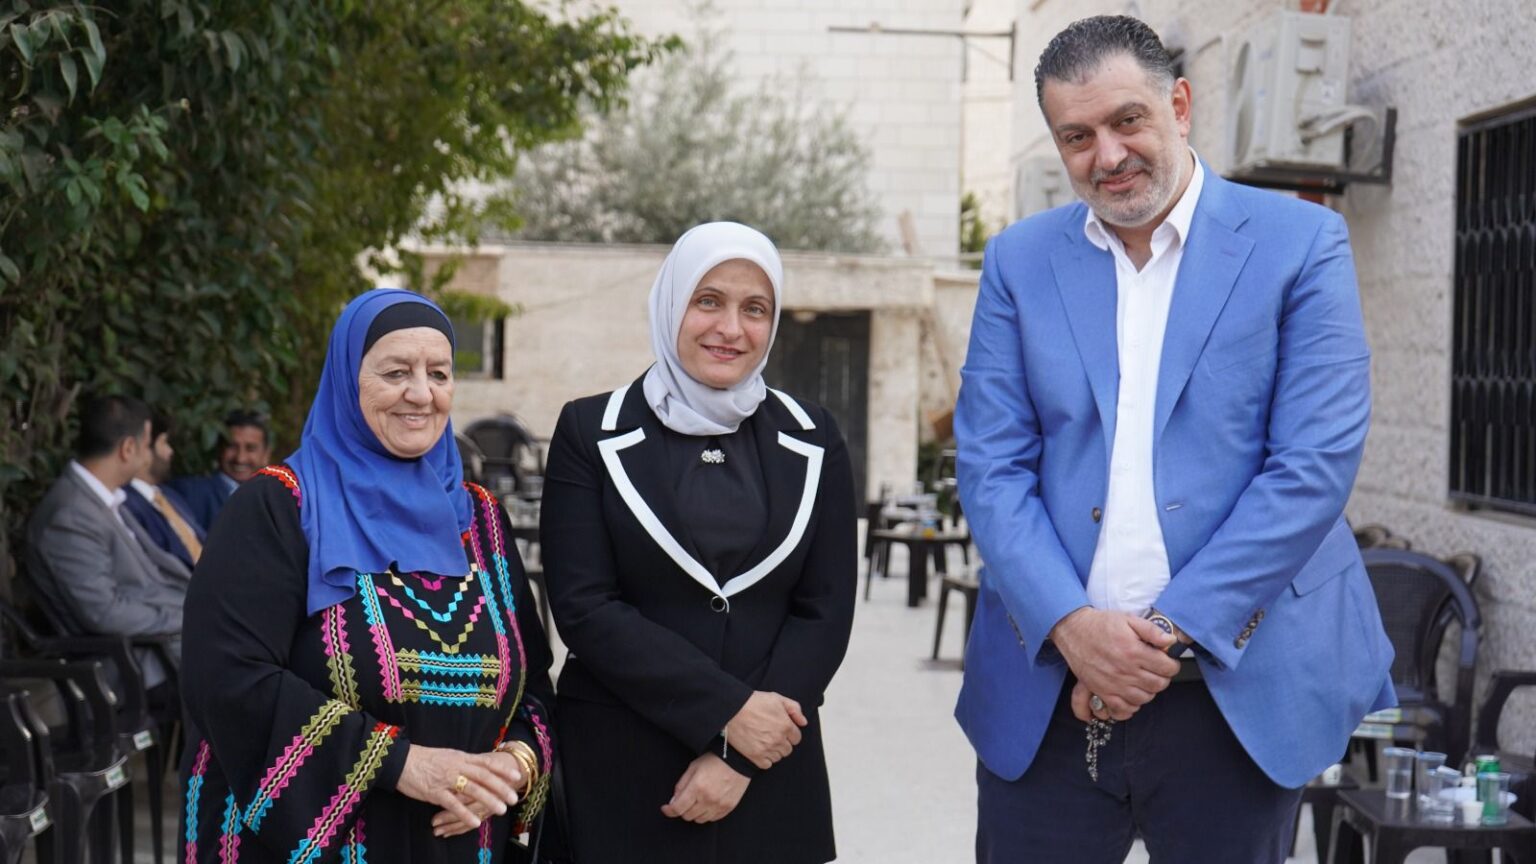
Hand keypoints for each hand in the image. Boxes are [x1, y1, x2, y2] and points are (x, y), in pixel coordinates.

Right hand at [428, 750, 528, 837]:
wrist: (401, 761)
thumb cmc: (426, 759)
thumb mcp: (449, 755)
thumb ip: (466, 761)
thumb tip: (483, 764)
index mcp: (461, 758)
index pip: (486, 763)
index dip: (502, 769)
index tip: (516, 776)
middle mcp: (457, 767)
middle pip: (483, 777)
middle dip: (500, 787)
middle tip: (513, 798)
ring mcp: (446, 780)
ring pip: (472, 790)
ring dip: (488, 800)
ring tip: (501, 810)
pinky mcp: (435, 792)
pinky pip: (453, 804)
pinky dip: (465, 813)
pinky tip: (475, 821)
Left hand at [660, 753, 749, 822]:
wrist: (738, 759)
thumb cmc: (715, 760)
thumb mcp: (693, 767)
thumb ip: (681, 785)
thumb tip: (674, 800)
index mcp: (697, 787)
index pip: (678, 808)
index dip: (669, 810)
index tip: (666, 809)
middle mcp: (708, 799)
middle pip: (687, 816)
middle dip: (682, 809)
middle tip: (684, 800)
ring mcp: (719, 805)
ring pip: (699, 819)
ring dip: (695, 813)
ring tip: (697, 801)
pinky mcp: (728, 807)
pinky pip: (712, 818)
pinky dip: (707, 814)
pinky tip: (707, 803)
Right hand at [724, 691, 806, 769]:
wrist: (731, 710)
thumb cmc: (753, 702)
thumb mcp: (776, 698)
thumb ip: (794, 708)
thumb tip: (803, 722)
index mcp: (786, 726)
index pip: (796, 738)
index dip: (789, 733)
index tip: (781, 730)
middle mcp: (778, 739)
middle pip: (788, 749)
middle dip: (783, 743)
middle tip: (771, 735)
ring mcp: (767, 749)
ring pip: (778, 757)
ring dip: (774, 751)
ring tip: (764, 741)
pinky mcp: (755, 757)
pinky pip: (767, 764)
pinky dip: (765, 759)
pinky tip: (759, 749)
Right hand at [1050, 607, 1178, 720]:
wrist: (1073, 631)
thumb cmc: (1100, 625)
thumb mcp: (1128, 619)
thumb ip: (1152, 630)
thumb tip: (1171, 640)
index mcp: (1133, 651)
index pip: (1166, 668)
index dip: (1172, 665)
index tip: (1169, 662)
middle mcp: (1125, 670)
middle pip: (1158, 685)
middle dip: (1163, 678)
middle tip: (1158, 671)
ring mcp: (1113, 684)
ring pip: (1144, 698)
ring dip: (1149, 691)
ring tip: (1145, 680)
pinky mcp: (1102, 691)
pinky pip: (1123, 708)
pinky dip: (1131, 705)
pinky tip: (1132, 694)